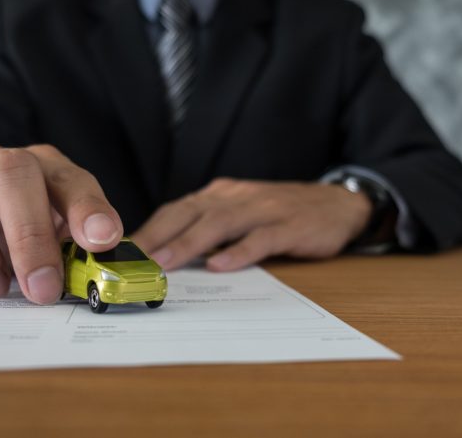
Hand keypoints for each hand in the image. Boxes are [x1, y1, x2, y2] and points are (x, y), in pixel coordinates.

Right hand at [0, 144, 122, 303]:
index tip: (103, 241)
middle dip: (29, 235)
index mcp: (43, 169)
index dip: (88, 207)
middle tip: (41, 289)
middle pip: (10, 172)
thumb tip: (106, 270)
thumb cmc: (22, 230)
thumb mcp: (59, 237)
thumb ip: (80, 250)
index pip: (70, 178)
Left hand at [131, 178, 371, 271]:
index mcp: (222, 195)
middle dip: (158, 236)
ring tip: (165, 263)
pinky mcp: (290, 226)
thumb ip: (210, 230)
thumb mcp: (242, 214)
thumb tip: (168, 256)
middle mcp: (238, 197)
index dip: (149, 229)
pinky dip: (240, 251)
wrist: (338, 203)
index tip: (122, 252)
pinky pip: (261, 238)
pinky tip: (222, 266)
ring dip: (190, 243)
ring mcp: (265, 209)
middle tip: (132, 260)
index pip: (177, 209)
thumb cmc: (283, 214)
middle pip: (190, 213)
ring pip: (220, 223)